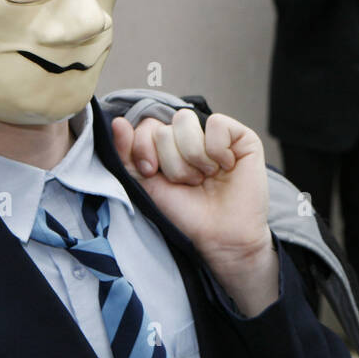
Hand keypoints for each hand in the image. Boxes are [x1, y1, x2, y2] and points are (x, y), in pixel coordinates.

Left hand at [111, 109, 277, 314]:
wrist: (220, 235)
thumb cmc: (186, 213)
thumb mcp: (146, 184)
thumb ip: (127, 155)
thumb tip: (117, 123)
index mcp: (167, 145)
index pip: (145, 126)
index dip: (144, 149)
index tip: (153, 174)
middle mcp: (190, 136)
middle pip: (164, 128)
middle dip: (172, 163)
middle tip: (189, 183)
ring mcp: (215, 134)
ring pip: (186, 122)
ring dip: (193, 158)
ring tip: (206, 177)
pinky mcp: (241, 136)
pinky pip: (216, 123)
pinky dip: (217, 150)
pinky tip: (225, 166)